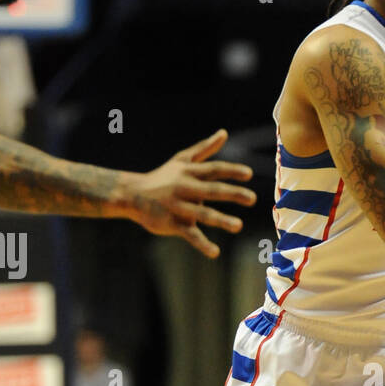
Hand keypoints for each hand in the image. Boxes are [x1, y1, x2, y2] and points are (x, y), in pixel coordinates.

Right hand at [123, 130, 255, 257]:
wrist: (132, 194)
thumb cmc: (162, 177)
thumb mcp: (182, 160)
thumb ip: (205, 149)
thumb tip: (224, 133)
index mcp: (189, 172)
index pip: (213, 169)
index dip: (231, 171)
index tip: (249, 174)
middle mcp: (185, 187)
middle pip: (211, 190)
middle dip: (232, 193)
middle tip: (252, 198)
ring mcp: (179, 206)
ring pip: (202, 213)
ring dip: (220, 219)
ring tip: (238, 226)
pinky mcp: (172, 222)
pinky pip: (189, 234)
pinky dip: (202, 244)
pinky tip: (215, 252)